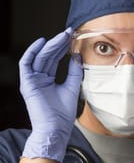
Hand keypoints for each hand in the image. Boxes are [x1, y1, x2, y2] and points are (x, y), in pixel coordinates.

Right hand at [19, 28, 82, 162]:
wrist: (56, 129)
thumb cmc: (63, 115)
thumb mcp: (73, 88)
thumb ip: (75, 72)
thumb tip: (77, 55)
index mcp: (48, 81)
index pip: (54, 60)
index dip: (62, 48)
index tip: (72, 38)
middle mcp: (39, 79)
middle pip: (47, 57)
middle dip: (58, 44)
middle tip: (68, 33)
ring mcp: (32, 81)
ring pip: (39, 58)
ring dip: (50, 46)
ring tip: (62, 37)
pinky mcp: (27, 84)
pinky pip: (26, 64)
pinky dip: (32, 52)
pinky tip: (42, 42)